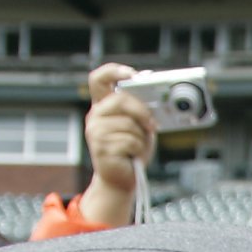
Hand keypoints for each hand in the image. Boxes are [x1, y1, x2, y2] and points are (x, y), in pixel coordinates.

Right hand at [77, 62, 156, 227]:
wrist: (122, 180)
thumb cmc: (132, 151)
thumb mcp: (140, 127)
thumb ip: (142, 112)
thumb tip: (157, 100)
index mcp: (103, 106)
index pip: (99, 79)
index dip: (114, 71)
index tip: (133, 74)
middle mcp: (95, 116)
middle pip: (120, 99)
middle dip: (141, 111)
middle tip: (151, 125)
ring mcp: (95, 132)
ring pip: (128, 124)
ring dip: (141, 137)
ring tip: (136, 147)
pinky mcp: (101, 148)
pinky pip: (129, 141)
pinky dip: (138, 149)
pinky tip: (132, 156)